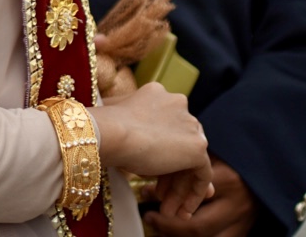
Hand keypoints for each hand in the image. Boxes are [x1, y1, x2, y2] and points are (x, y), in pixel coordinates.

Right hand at [91, 83, 212, 217]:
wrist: (110, 132)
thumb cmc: (103, 127)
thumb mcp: (115, 125)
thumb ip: (128, 128)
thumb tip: (128, 140)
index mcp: (158, 95)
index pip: (166, 129)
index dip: (160, 157)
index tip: (150, 180)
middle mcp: (178, 104)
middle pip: (180, 146)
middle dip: (172, 175)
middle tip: (160, 198)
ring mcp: (190, 125)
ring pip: (190, 162)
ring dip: (179, 189)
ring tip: (167, 211)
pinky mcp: (197, 146)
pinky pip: (202, 174)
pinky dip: (194, 193)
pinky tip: (182, 211)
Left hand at [148, 158, 256, 236]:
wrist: (270, 164)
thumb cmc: (236, 155)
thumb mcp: (216, 150)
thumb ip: (192, 161)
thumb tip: (154, 170)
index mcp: (229, 179)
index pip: (191, 193)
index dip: (167, 194)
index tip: (145, 192)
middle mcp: (236, 204)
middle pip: (198, 226)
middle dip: (169, 225)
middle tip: (149, 217)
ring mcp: (241, 220)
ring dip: (177, 236)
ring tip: (158, 229)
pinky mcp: (243, 229)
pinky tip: (176, 235)